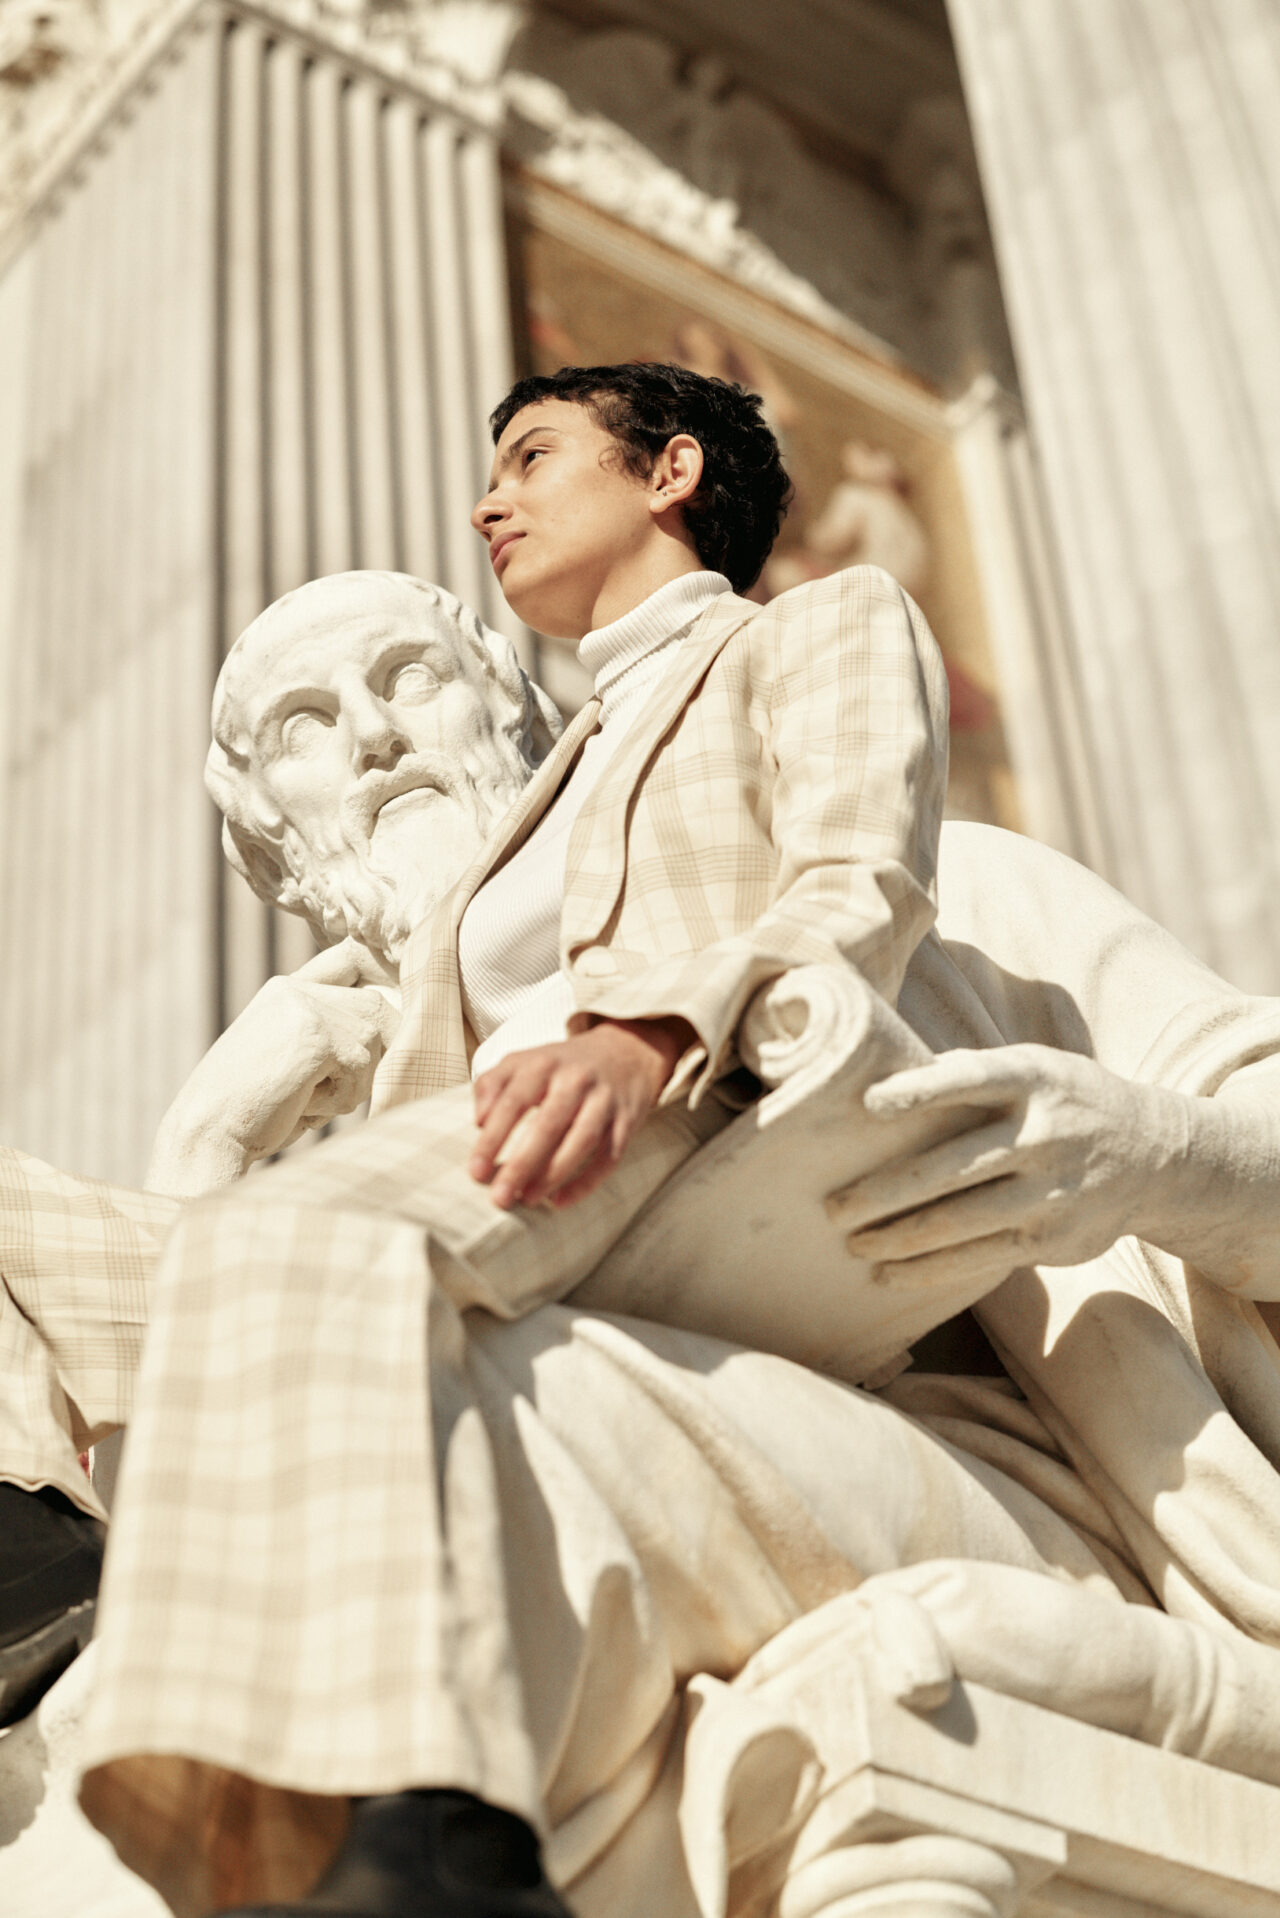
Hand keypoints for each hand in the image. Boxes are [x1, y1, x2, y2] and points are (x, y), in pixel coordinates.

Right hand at [146, 940, 400, 1196]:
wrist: (207, 1132)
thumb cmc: (253, 1110)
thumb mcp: (292, 1059)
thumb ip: (332, 1034)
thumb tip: (399, 1027)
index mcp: (287, 990)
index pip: (351, 958)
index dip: (380, 978)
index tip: (390, 1010)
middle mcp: (297, 990)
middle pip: (378, 1005)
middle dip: (376, 1053)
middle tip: (332, 1089)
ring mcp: (306, 1008)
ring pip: (375, 1040)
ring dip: (354, 1083)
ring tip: (308, 1099)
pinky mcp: (315, 1035)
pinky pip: (362, 1068)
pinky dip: (340, 1100)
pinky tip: (300, 1105)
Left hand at [468, 1018, 689, 1209]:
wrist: (627, 1051)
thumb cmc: (562, 1065)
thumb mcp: (525, 1061)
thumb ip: (493, 1083)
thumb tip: (479, 1120)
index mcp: (544, 1064)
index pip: (514, 1102)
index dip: (493, 1139)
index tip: (475, 1171)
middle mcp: (576, 1080)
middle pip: (548, 1125)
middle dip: (522, 1164)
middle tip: (499, 1197)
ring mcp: (604, 1101)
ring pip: (582, 1141)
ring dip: (554, 1174)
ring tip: (528, 1199)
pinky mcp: (627, 1121)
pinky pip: (609, 1157)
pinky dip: (587, 1182)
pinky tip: (561, 1201)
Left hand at [824, 1044, 1182, 1289]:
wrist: (1157, 1156)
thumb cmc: (1065, 1101)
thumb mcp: (1035, 1068)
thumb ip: (970, 1072)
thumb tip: (883, 1070)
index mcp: (1034, 1079)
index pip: (973, 1079)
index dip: (922, 1090)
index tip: (871, 1104)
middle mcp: (1045, 1134)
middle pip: (953, 1167)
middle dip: (885, 1191)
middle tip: (832, 1205)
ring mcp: (1051, 1191)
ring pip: (960, 1221)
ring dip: (898, 1236)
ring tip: (850, 1242)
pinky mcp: (1053, 1239)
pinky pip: (979, 1258)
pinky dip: (928, 1269)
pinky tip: (888, 1273)